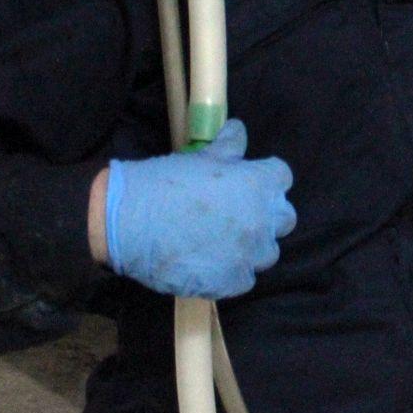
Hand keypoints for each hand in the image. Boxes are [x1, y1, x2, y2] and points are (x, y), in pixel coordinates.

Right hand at [101, 120, 296, 299]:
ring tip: (224, 242)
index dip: (265, 179)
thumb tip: (238, 130)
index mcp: (258, 183)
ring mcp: (248, 254)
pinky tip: (212, 262)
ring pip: (267, 252)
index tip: (249, 183)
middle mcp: (261, 220)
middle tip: (240, 214)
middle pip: (285, 219)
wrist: (127, 222)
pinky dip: (233, 272)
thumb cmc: (164, 182)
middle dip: (267, 215)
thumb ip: (228, 146)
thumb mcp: (200, 156)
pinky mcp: (231, 282)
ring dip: (252, 247)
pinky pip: (245, 278)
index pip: (282, 177)